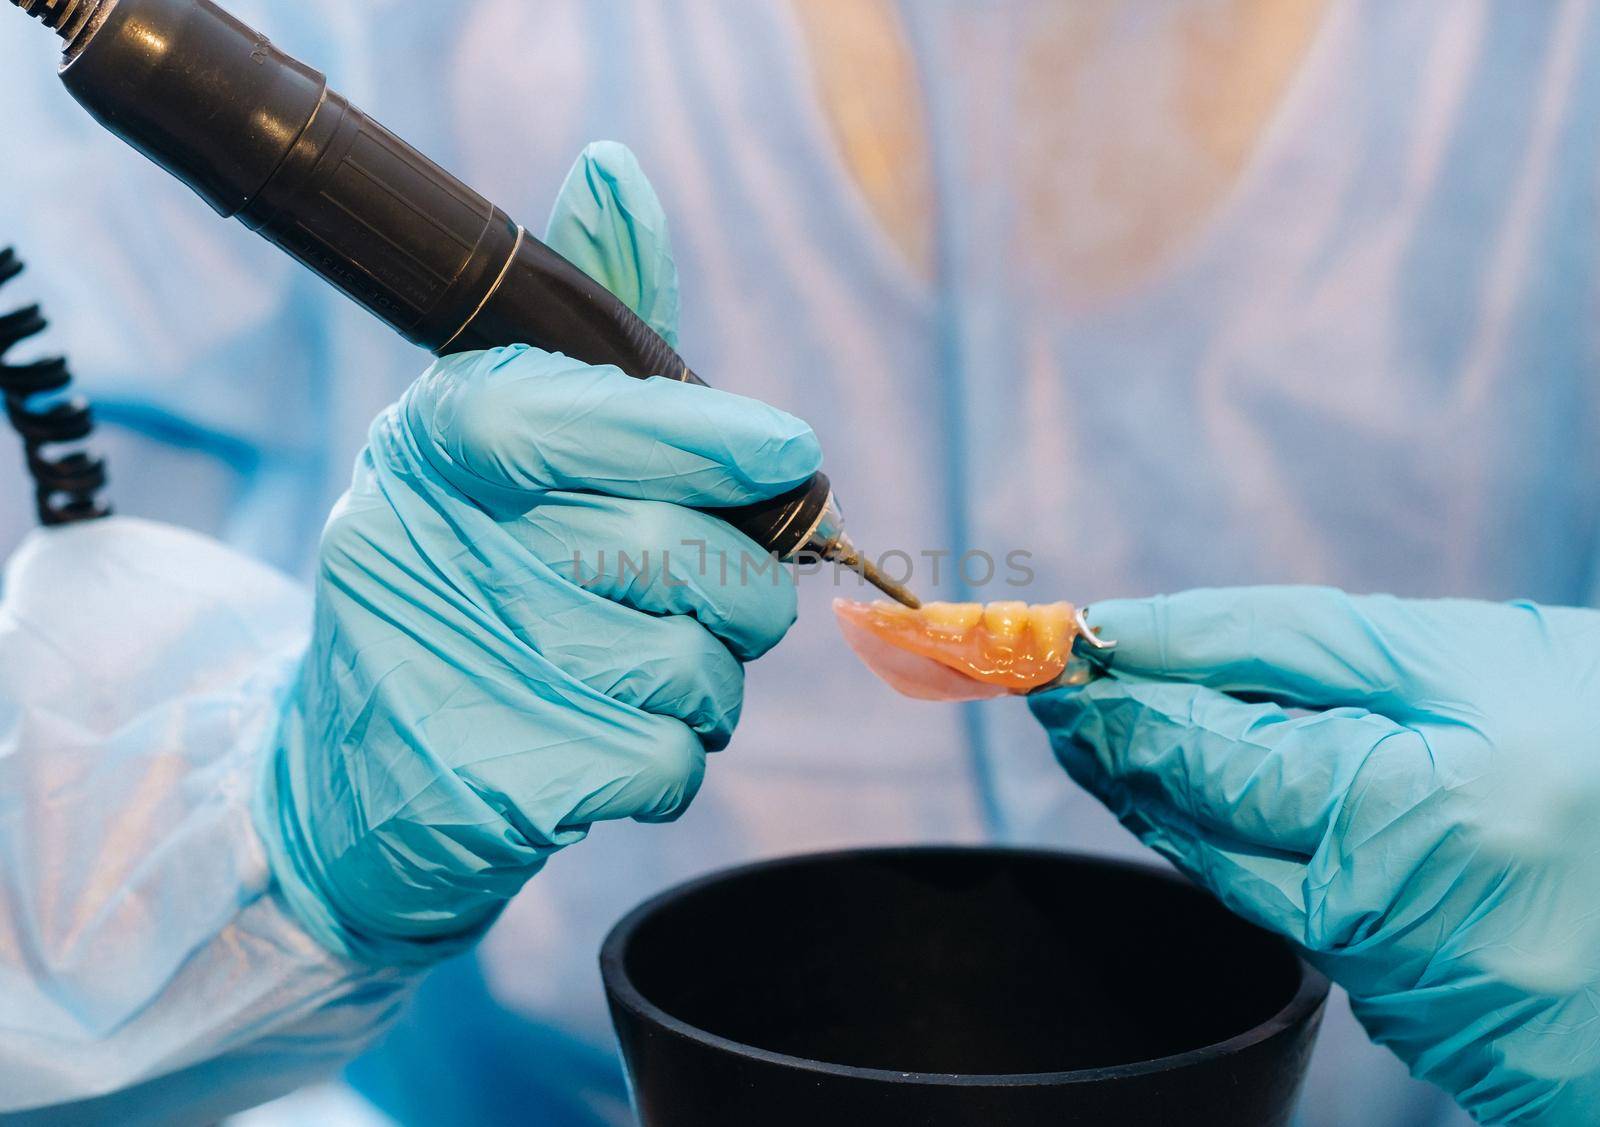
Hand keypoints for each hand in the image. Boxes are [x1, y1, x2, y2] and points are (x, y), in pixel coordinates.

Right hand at [256, 142, 820, 963]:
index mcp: (441, 442)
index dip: (710, 436)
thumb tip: (614, 171)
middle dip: (742, 583)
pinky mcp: (511, 783)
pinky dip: (672, 753)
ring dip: (706, 675)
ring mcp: (473, 671)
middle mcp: (444, 545)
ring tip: (634, 665)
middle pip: (681, 552)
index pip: (598, 417)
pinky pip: (674, 759)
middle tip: (726, 590)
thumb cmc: (456, 578)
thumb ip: (582, 341)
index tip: (790, 452)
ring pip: (695, 664)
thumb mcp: (488, 442)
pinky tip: (604, 735)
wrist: (349, 774)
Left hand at [1030, 587, 1599, 1124]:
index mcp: (1443, 773)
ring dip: (1143, 791)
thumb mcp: (1491, 663)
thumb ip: (1328, 650)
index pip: (1242, 695)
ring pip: (1222, 857)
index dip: (1147, 656)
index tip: (1075, 632)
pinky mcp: (1402, 1010)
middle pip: (1214, 777)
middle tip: (1050, 684)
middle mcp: (1412, 875)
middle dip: (1117, 725)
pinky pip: (1278, 912)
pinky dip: (1214, 853)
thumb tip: (1165, 640)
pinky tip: (1182, 812)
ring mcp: (1403, 954)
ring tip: (1090, 735)